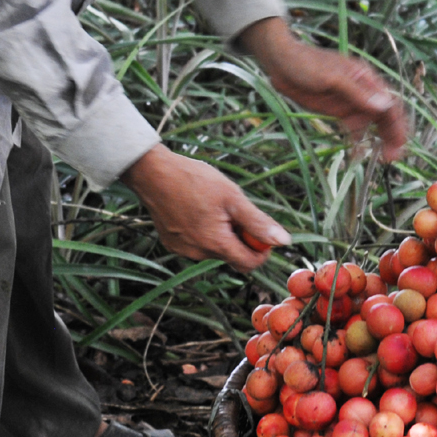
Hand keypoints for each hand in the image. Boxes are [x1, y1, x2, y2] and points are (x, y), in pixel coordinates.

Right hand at [122, 145, 289, 271]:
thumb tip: (283, 241)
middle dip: (240, 237)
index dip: (261, 250)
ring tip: (213, 206)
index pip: (249, 264)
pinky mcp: (171, 243)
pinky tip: (197, 209)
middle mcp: (198, 253)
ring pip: (214, 249)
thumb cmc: (194, 180)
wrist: (153, 173)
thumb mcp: (233, 197)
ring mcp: (182, 249)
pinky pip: (197, 244)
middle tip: (233, 209)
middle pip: (232, 256)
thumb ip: (258, 222)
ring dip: (222, 233)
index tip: (260, 231)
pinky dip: (203, 231)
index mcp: (216, 243)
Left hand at [237, 17, 406, 160]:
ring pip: (370, 123)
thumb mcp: (333, 78)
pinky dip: (358, 138)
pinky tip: (358, 151)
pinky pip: (353, 126)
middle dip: (390, 136)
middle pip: (384, 115)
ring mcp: (350, 102)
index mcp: (366, 79)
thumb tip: (384, 105)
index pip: (389, 103)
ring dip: (377, 139)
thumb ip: (358, 93)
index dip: (397, 124)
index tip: (399, 144)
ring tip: (380, 158)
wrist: (281, 62)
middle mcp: (362, 91)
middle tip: (392, 158)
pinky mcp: (337, 110)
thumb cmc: (307, 63)